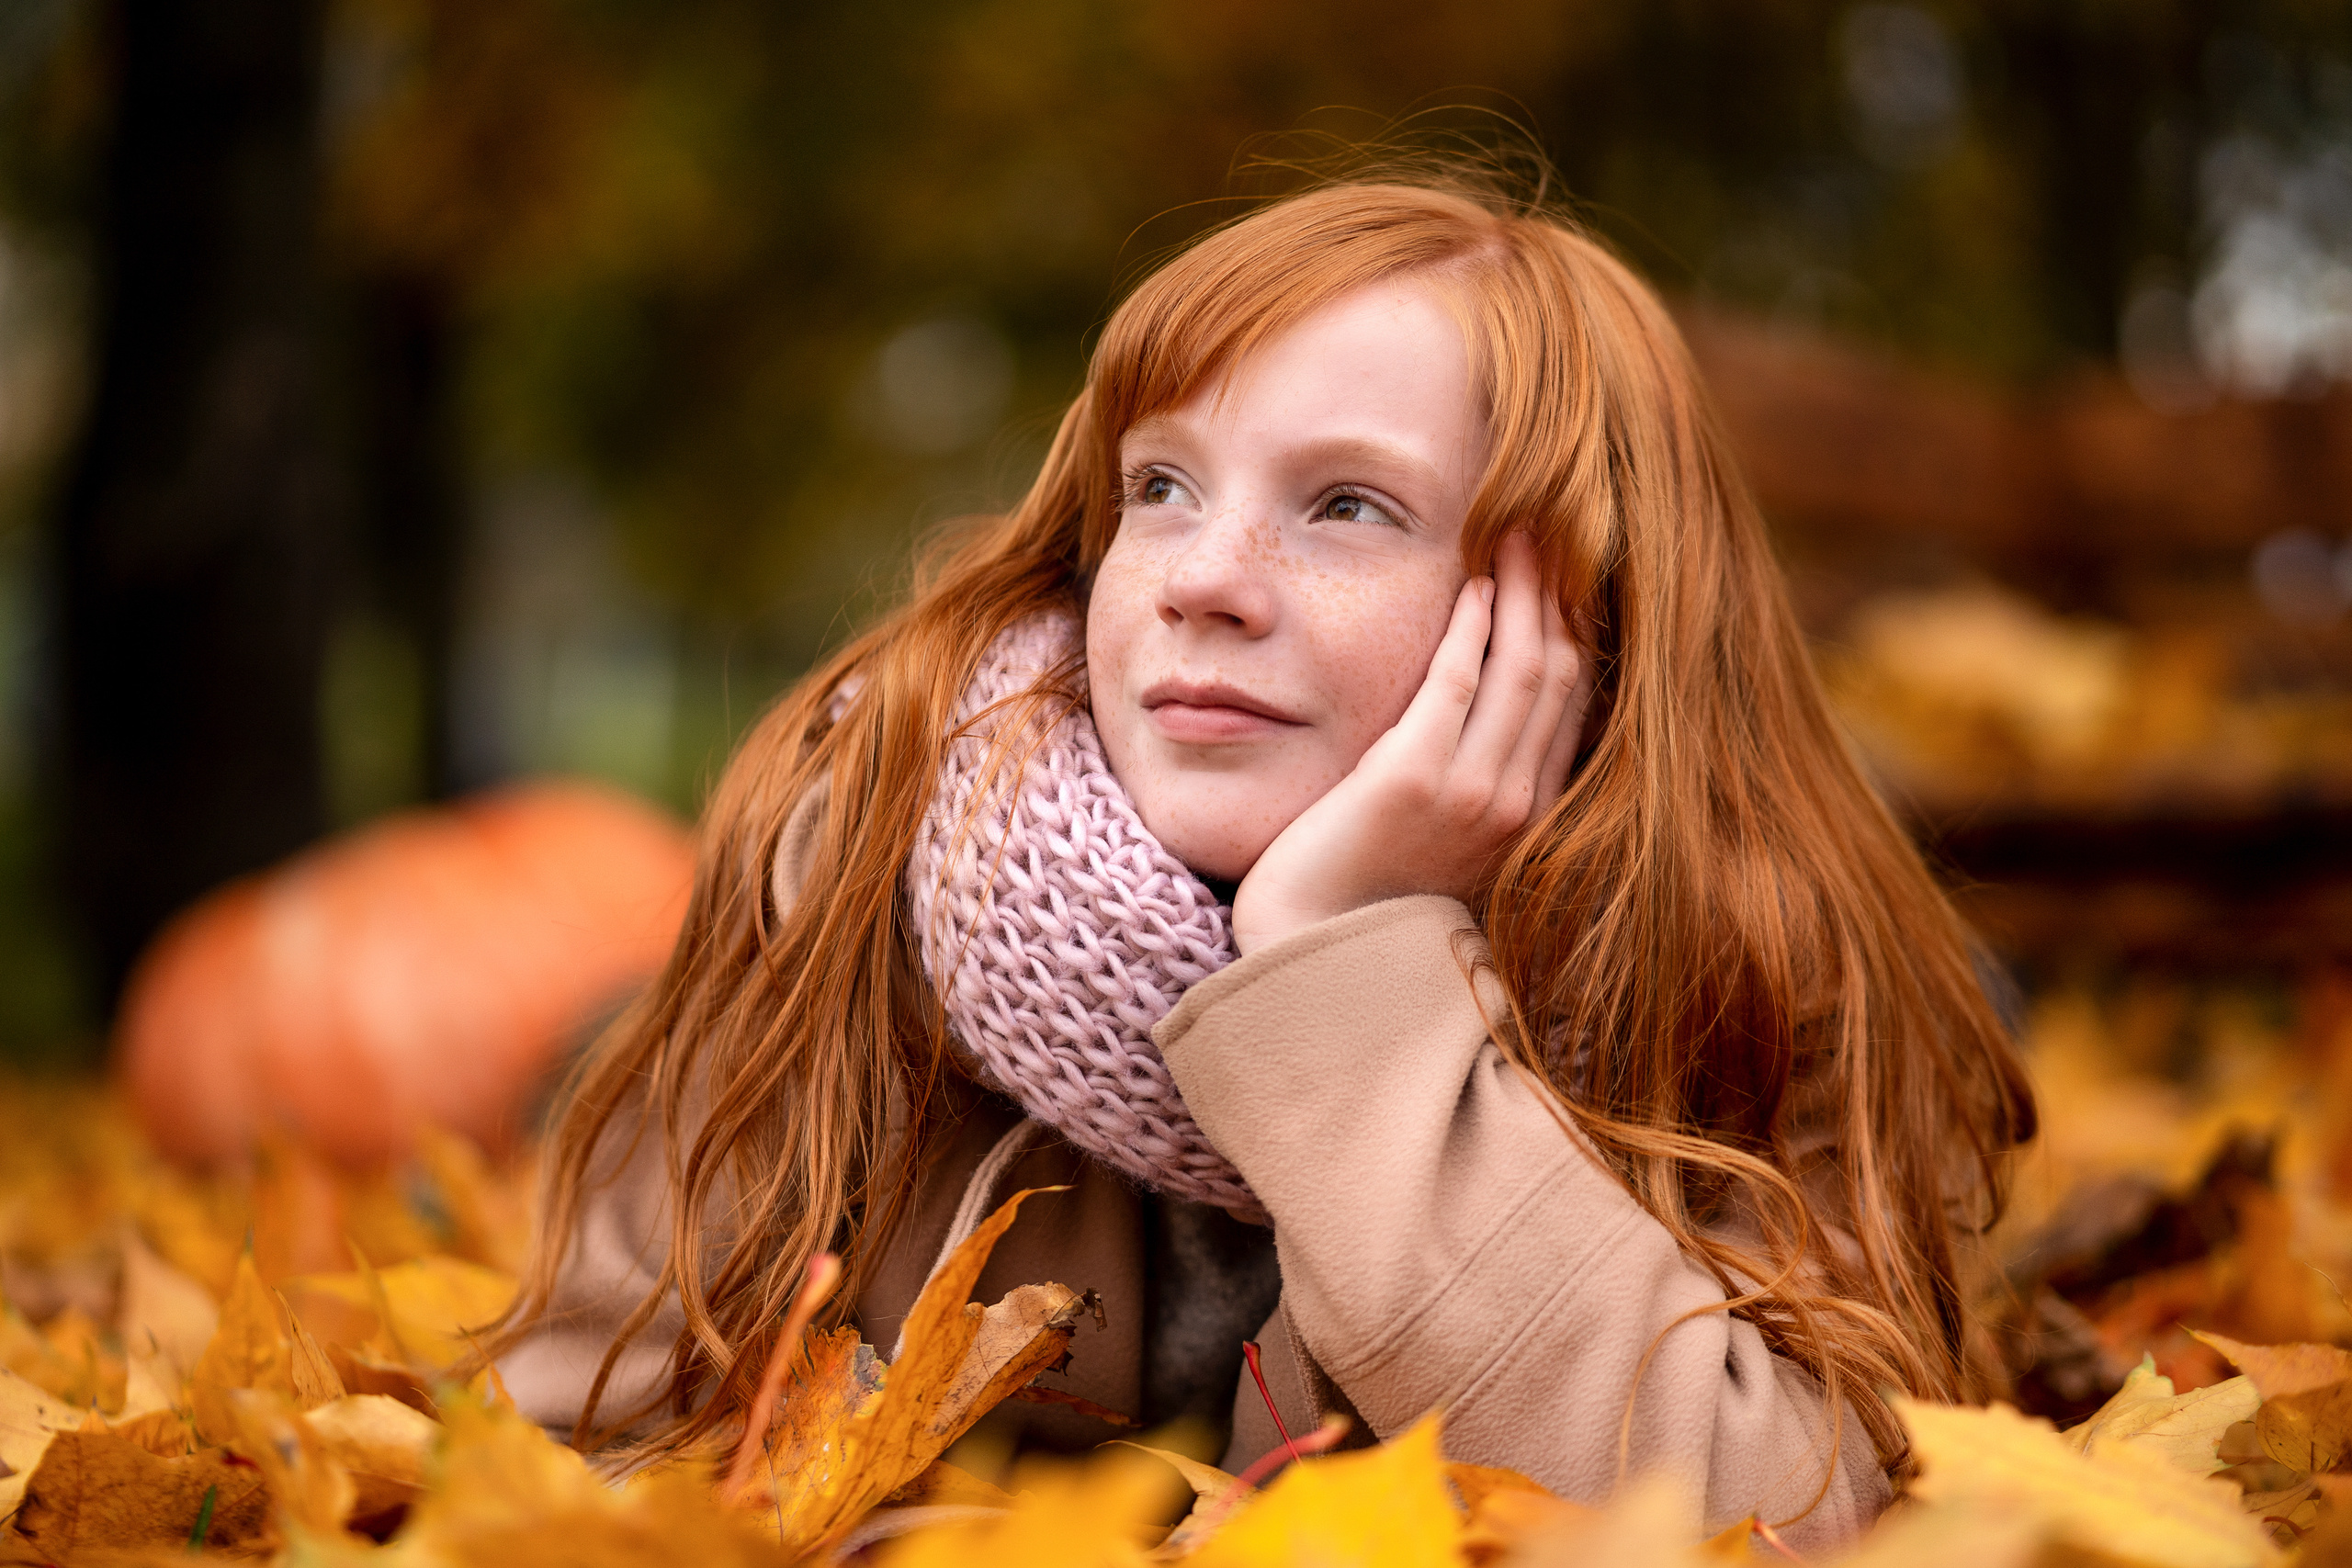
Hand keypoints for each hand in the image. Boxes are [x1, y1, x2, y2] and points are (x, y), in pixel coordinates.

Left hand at [1229, 533, 1591, 953]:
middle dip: (1557, 596)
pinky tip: (1473, 586)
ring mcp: (1471, 795)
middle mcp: (1516, 806)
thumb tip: (1486, 724)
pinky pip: (1457, 682)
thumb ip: (1474, 787)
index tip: (1567, 576)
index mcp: (1530, 820)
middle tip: (1546, 532)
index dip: (1574, 631)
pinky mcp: (1413, 780)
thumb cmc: (1367, 901)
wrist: (1316, 959)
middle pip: (1559, 676)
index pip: (1573, 706)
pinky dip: (1472, 626)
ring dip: (1522, 592)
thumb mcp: (1443, 842)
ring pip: (1521, 669)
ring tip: (1514, 536)